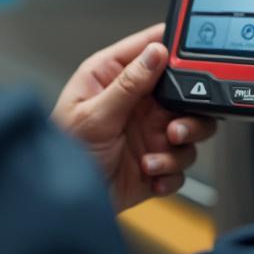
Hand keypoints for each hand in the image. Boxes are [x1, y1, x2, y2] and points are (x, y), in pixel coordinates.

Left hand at [52, 24, 216, 211]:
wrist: (65, 206)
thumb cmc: (62, 153)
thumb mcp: (93, 115)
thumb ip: (127, 84)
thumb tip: (156, 52)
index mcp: (112, 76)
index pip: (149, 47)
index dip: (173, 47)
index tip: (190, 61)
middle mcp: (135, 100)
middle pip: (183, 89)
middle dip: (188, 109)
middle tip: (174, 127)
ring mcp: (148, 130)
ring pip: (190, 126)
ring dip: (181, 144)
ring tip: (157, 154)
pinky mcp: (156, 160)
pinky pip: (181, 161)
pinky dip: (171, 170)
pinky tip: (149, 173)